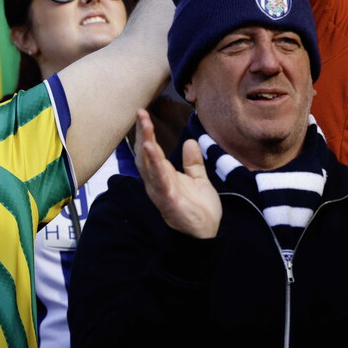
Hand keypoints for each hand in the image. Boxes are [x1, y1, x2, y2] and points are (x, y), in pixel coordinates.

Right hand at [134, 109, 221, 238]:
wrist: (207, 235)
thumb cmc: (200, 210)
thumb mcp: (198, 180)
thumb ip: (193, 162)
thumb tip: (190, 141)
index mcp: (163, 176)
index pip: (151, 150)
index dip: (146, 132)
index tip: (144, 113)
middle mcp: (157, 182)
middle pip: (145, 154)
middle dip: (142, 133)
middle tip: (140, 112)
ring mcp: (160, 191)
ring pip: (148, 165)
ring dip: (146, 145)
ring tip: (145, 126)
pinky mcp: (168, 200)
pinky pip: (159, 180)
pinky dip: (154, 164)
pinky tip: (151, 150)